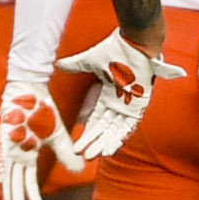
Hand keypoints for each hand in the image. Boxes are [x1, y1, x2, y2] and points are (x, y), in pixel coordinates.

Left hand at [0, 81, 80, 199]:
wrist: (31, 89)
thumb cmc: (43, 111)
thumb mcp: (59, 136)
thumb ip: (66, 154)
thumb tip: (80, 169)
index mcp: (28, 155)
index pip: (29, 181)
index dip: (33, 196)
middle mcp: (16, 154)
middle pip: (17, 183)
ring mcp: (10, 147)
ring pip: (9, 175)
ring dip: (12, 193)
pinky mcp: (5, 138)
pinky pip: (3, 158)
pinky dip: (3, 171)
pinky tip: (2, 185)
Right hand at [57, 28, 184, 160]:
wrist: (134, 43)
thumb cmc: (115, 49)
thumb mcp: (89, 60)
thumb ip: (74, 65)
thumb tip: (58, 64)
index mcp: (110, 94)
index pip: (97, 118)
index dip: (88, 132)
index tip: (77, 145)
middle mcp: (120, 102)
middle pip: (106, 128)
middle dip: (94, 142)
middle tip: (83, 156)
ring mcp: (131, 104)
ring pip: (116, 130)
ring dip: (104, 143)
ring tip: (93, 156)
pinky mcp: (140, 105)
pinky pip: (129, 127)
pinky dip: (119, 138)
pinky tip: (109, 150)